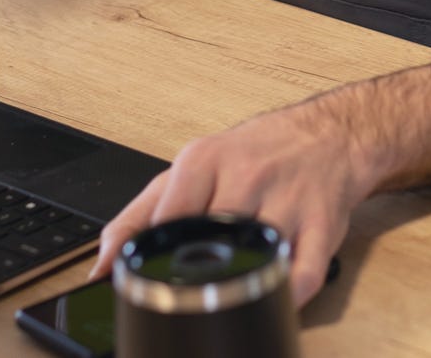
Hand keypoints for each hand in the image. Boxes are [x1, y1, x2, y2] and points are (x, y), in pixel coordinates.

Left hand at [89, 96, 369, 307]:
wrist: (328, 134)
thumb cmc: (257, 153)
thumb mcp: (194, 168)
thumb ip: (140, 214)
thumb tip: (102, 266)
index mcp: (206, 160)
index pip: (166, 219)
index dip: (154, 257)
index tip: (148, 283)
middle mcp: (247, 174)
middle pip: (210, 237)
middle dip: (196, 273)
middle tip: (190, 295)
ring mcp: (287, 199)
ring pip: (256, 253)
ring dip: (241, 282)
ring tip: (230, 295)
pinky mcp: (322, 224)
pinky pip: (302, 272)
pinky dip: (286, 295)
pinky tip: (273, 296)